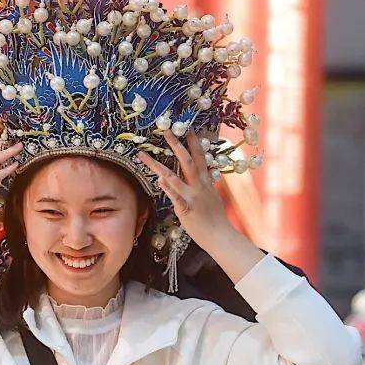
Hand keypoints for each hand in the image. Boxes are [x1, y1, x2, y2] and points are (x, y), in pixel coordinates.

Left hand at [136, 129, 230, 250]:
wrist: (221, 236)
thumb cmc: (215, 219)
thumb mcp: (212, 197)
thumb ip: (206, 185)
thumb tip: (204, 176)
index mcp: (206, 182)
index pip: (200, 157)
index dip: (194, 142)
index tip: (188, 129)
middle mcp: (199, 185)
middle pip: (187, 160)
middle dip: (176, 144)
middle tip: (165, 131)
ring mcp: (192, 196)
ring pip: (174, 176)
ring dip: (157, 164)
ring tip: (143, 155)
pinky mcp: (186, 208)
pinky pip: (175, 196)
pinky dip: (167, 187)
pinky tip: (159, 179)